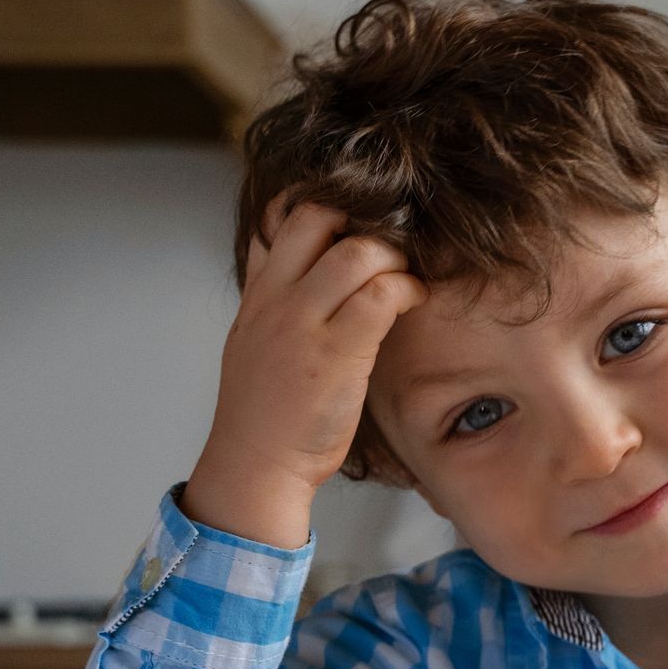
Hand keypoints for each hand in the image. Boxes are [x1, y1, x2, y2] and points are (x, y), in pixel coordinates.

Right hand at [186, 194, 428, 543]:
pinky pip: (381, 296)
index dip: (323, 205)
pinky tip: (414, 299)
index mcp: (258, 293)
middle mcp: (277, 299)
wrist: (256, 463)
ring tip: (405, 277)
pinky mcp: (338, 354)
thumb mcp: (253, 339)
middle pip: (318, 216)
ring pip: (357, 252)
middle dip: (362, 220)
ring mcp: (305, 324)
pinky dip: (407, 288)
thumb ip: (274, 298)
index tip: (354, 222)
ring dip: (394, 256)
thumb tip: (300, 266)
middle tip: (388, 247)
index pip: (279, 216)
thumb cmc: (264, 411)